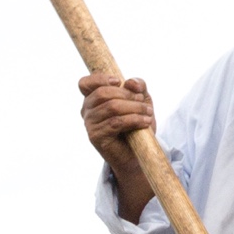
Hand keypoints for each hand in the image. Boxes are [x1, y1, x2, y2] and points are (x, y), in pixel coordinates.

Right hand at [77, 74, 156, 216]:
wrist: (136, 155)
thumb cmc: (136, 126)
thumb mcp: (140, 102)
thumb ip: (137, 87)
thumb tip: (131, 82)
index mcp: (92, 99)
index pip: (85, 83)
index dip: (100, 78)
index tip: (118, 81)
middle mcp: (86, 111)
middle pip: (103, 93)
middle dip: (127, 95)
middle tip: (143, 102)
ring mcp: (89, 124)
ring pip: (111, 107)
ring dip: (134, 108)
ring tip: (149, 113)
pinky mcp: (96, 137)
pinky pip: (115, 123)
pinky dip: (134, 120)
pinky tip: (145, 122)